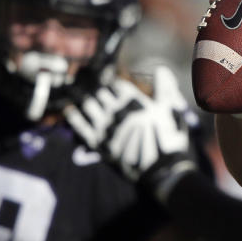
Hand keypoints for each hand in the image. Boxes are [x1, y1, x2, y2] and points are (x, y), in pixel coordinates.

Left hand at [65, 67, 196, 200]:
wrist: (161, 171)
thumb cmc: (169, 140)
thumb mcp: (172, 112)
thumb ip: (165, 89)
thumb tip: (161, 69)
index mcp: (134, 101)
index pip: (118, 85)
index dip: (113, 80)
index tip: (108, 76)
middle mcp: (117, 111)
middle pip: (102, 93)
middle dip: (96, 86)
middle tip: (87, 79)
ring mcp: (106, 127)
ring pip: (89, 105)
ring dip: (82, 96)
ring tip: (74, 88)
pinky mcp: (99, 143)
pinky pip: (81, 127)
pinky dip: (74, 117)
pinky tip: (69, 109)